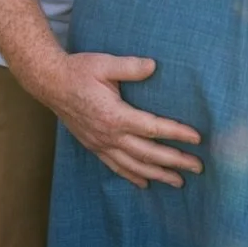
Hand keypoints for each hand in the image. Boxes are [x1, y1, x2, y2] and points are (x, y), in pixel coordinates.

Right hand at [41, 50, 202, 188]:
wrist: (49, 83)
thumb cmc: (79, 70)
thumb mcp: (105, 64)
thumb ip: (130, 67)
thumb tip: (154, 66)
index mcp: (115, 116)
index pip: (154, 128)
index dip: (177, 134)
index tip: (198, 139)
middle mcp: (109, 136)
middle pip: (149, 153)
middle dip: (175, 162)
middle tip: (198, 167)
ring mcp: (100, 144)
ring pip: (134, 166)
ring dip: (158, 174)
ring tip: (179, 182)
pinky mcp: (93, 146)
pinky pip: (116, 167)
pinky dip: (132, 176)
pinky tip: (145, 182)